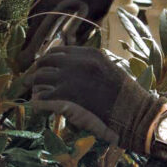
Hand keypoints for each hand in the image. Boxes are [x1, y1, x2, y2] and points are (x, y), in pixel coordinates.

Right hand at [17, 0, 137, 67]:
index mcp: (52, 4)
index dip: (27, 50)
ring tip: (55, 22)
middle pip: (32, 21)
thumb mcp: (97, 11)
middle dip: (35, 35)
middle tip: (41, 45)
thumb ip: (81, 31)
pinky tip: (61, 1)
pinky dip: (46, 1)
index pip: (32, 34)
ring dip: (42, 17)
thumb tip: (68, 49)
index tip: (23, 63)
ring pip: (36, 6)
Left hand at [29, 46, 162, 151]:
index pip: (60, 51)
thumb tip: (74, 71)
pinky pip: (42, 97)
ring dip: (34, 85)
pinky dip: (38, 102)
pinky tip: (37, 106)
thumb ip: (92, 68)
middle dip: (37, 70)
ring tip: (33, 93)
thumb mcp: (111, 72)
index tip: (44, 67)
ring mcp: (70, 78)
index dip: (49, 59)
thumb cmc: (129, 98)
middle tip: (31, 80)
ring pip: (40, 77)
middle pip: (46, 61)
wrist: (135, 115)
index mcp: (91, 54)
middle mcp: (78, 62)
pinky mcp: (65, 96)